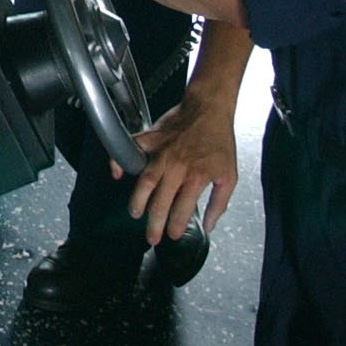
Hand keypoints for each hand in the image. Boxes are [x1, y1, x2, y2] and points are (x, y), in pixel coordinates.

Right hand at [113, 91, 239, 242]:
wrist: (209, 108)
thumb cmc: (220, 140)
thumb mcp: (230, 175)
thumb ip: (219, 203)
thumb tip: (210, 224)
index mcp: (197, 176)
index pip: (182, 209)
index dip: (176, 226)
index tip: (172, 235)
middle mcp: (177, 167)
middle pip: (161, 201)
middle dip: (155, 223)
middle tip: (152, 237)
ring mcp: (162, 152)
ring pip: (145, 181)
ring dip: (138, 200)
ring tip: (135, 213)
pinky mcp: (152, 139)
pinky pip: (132, 150)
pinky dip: (120, 160)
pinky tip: (116, 174)